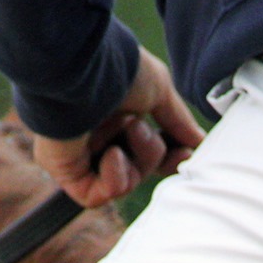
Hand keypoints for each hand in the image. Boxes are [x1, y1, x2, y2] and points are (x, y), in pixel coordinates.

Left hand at [34, 51, 205, 207]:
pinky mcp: (64, 171)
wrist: (85, 66)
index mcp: (113, 114)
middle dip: (151, 155)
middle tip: (143, 128)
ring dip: (136, 160)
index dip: (168, 158)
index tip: (185, 153)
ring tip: (128, 128)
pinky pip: (98, 196)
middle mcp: (94, 134)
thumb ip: (178, 122)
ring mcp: (77, 154)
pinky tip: (112, 152)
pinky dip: (115, 178)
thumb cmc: (117, 67)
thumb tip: (198, 143)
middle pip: (138, 171)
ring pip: (124, 183)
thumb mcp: (160, 90)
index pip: (144, 152)